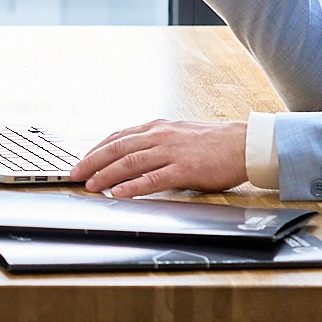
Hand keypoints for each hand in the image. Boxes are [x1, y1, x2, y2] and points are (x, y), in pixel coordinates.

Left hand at [69, 119, 249, 197]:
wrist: (246, 144)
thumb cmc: (214, 143)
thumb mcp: (179, 135)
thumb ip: (156, 143)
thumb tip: (133, 157)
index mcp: (157, 128)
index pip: (118, 137)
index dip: (96, 150)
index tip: (81, 161)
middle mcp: (160, 136)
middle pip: (117, 148)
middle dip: (92, 162)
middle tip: (74, 175)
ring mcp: (172, 151)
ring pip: (130, 162)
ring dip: (106, 174)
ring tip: (90, 185)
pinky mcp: (185, 169)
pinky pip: (153, 178)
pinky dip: (133, 186)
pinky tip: (118, 193)